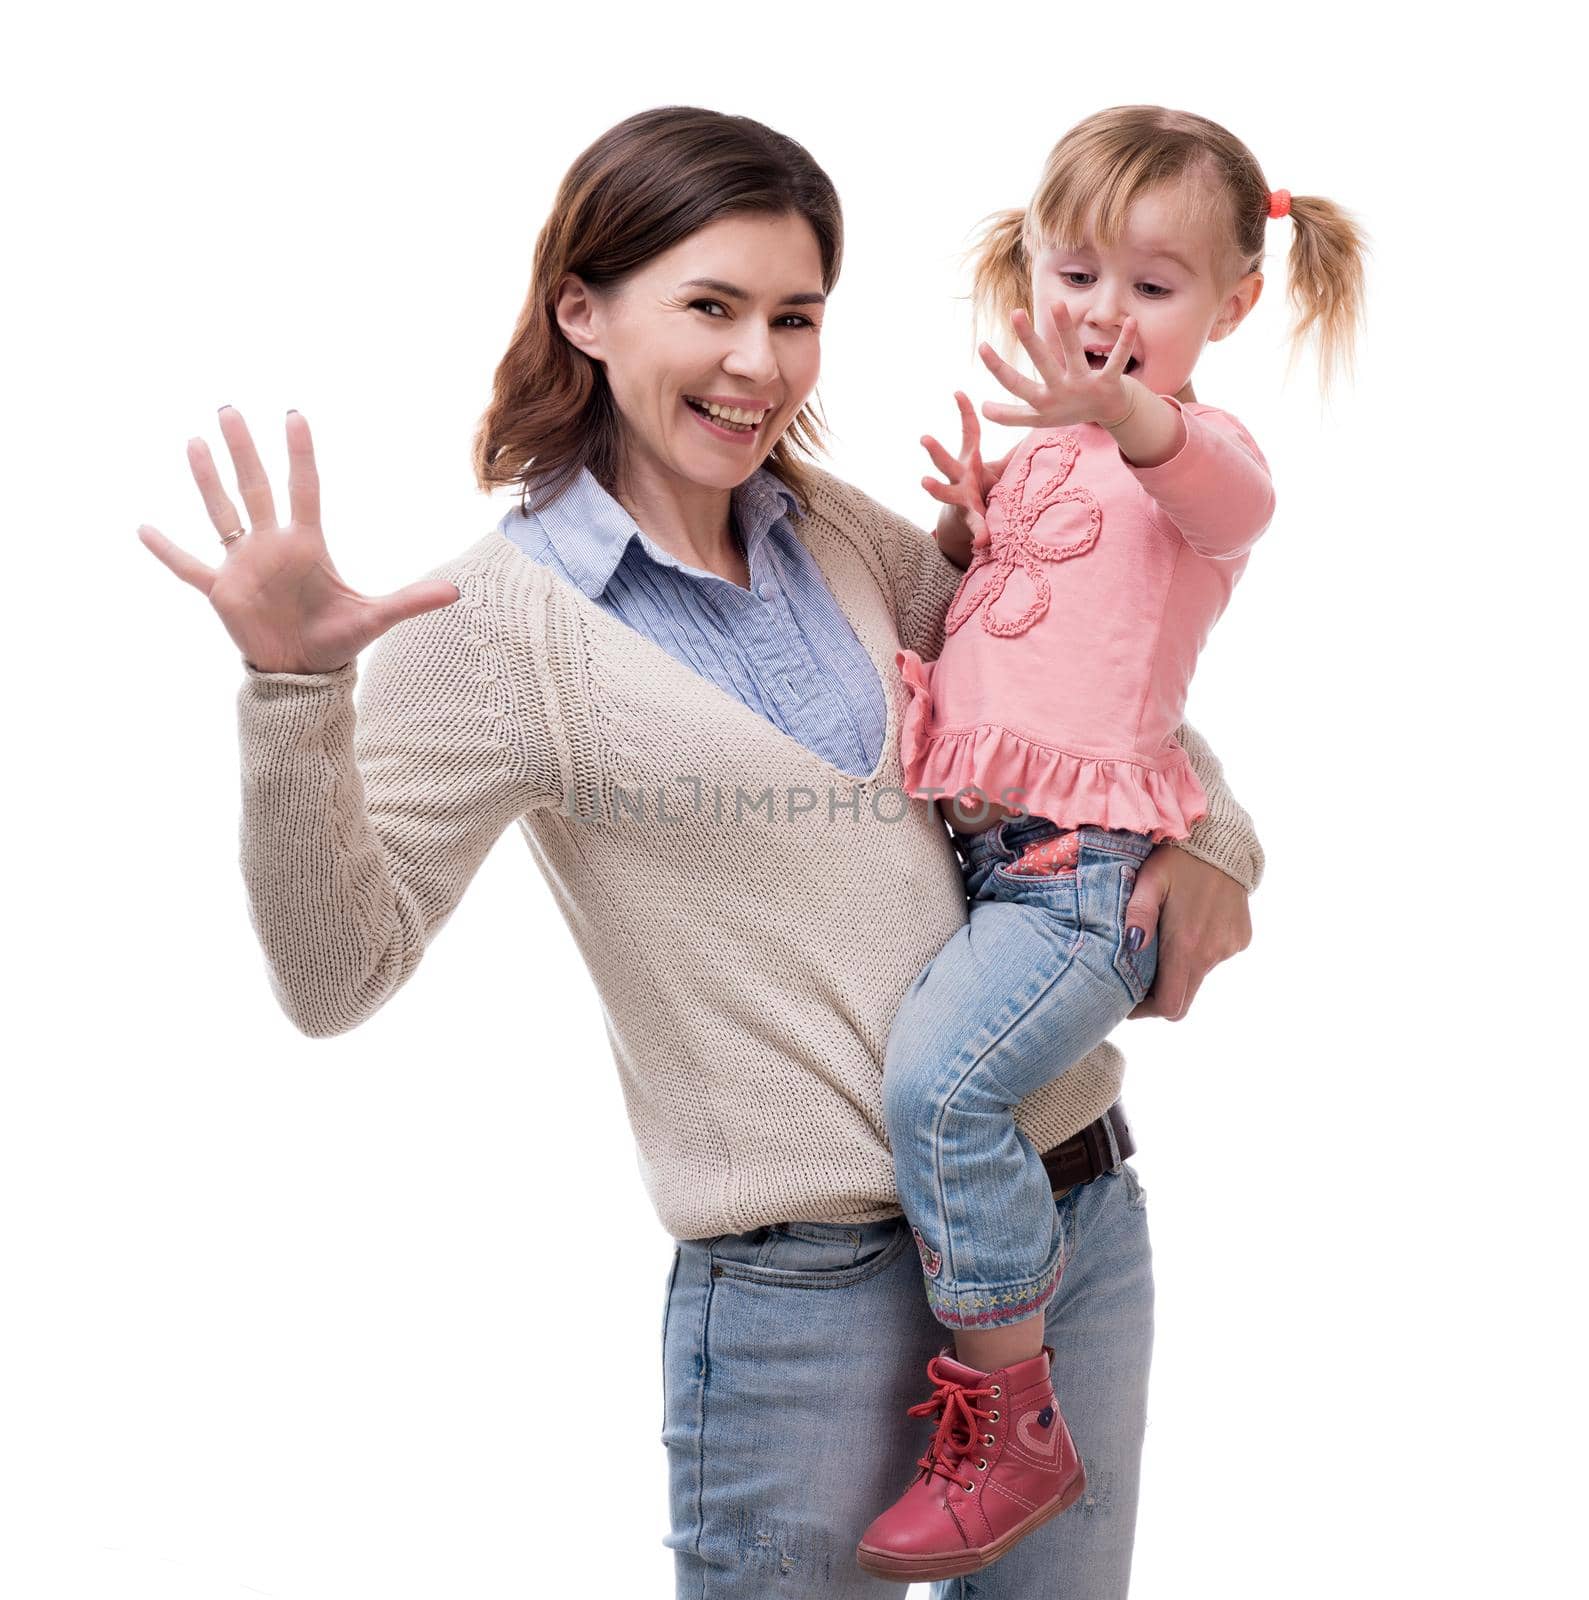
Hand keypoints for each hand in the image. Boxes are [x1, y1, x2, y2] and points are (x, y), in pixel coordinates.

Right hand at [137, 407, 461, 674]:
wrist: (304, 673)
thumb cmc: (337, 641)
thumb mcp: (376, 619)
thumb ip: (412, 601)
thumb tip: (457, 591)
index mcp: (306, 545)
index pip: (303, 488)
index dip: (299, 454)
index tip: (294, 416)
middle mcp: (272, 546)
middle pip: (255, 487)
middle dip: (243, 449)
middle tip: (229, 408)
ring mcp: (243, 565)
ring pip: (221, 512)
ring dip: (208, 480)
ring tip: (195, 442)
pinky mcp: (222, 591)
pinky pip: (189, 567)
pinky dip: (168, 551)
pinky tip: (144, 528)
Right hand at [920, 391, 1014, 552]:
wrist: (967, 523)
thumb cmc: (984, 489)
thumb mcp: (999, 468)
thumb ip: (1014, 452)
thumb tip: (1038, 427)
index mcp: (969, 461)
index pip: (968, 432)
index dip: (964, 413)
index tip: (958, 392)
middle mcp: (958, 478)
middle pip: (945, 461)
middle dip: (935, 450)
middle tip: (924, 438)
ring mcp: (960, 499)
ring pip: (945, 492)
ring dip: (935, 488)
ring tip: (924, 481)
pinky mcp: (969, 520)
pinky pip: (975, 526)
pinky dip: (980, 533)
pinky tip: (983, 541)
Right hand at [978, 301, 1137, 430]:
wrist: (1106, 414)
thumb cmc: (1067, 410)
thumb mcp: (1037, 417)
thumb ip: (1010, 415)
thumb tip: (983, 409)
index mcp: (1043, 401)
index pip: (1015, 384)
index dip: (998, 367)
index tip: (982, 346)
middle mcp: (1062, 392)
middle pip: (1042, 363)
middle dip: (1029, 339)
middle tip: (1015, 313)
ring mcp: (1085, 386)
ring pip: (1074, 354)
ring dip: (1066, 330)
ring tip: (1057, 304)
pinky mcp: (1109, 381)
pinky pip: (1118, 360)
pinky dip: (1125, 342)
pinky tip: (1131, 321)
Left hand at [1122, 845, 1252, 1020]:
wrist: (1223, 840)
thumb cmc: (1178, 860)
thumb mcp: (1149, 882)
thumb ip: (1138, 915)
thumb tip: (1132, 946)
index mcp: (1187, 945)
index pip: (1171, 1005)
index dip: (1148, 1010)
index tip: (1130, 1001)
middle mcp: (1212, 952)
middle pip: (1185, 996)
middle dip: (1160, 994)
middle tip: (1139, 976)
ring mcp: (1229, 947)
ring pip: (1199, 974)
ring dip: (1179, 966)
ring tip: (1163, 937)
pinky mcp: (1240, 938)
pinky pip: (1215, 954)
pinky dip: (1198, 948)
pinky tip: (1189, 921)